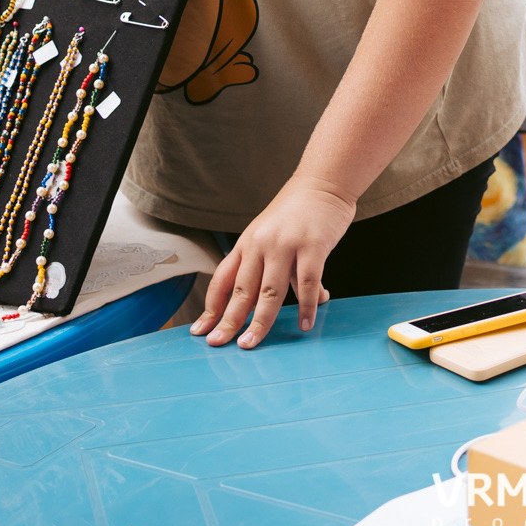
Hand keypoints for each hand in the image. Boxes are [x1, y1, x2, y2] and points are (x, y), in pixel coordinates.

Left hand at [191, 175, 352, 348]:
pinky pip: (308, 284)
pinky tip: (305, 324)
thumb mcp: (273, 235)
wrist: (323, 181)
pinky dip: (306, 308)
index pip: (222, 280)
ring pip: (269, 293)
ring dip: (260, 322)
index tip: (201, 330)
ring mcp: (286, 245)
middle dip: (229, 322)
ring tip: (252, 343)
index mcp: (247, 243)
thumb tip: (294, 301)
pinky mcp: (312, 246)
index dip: (211, 308)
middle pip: (242, 291)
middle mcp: (261, 244)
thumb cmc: (298, 210)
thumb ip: (277, 269)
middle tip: (220, 344)